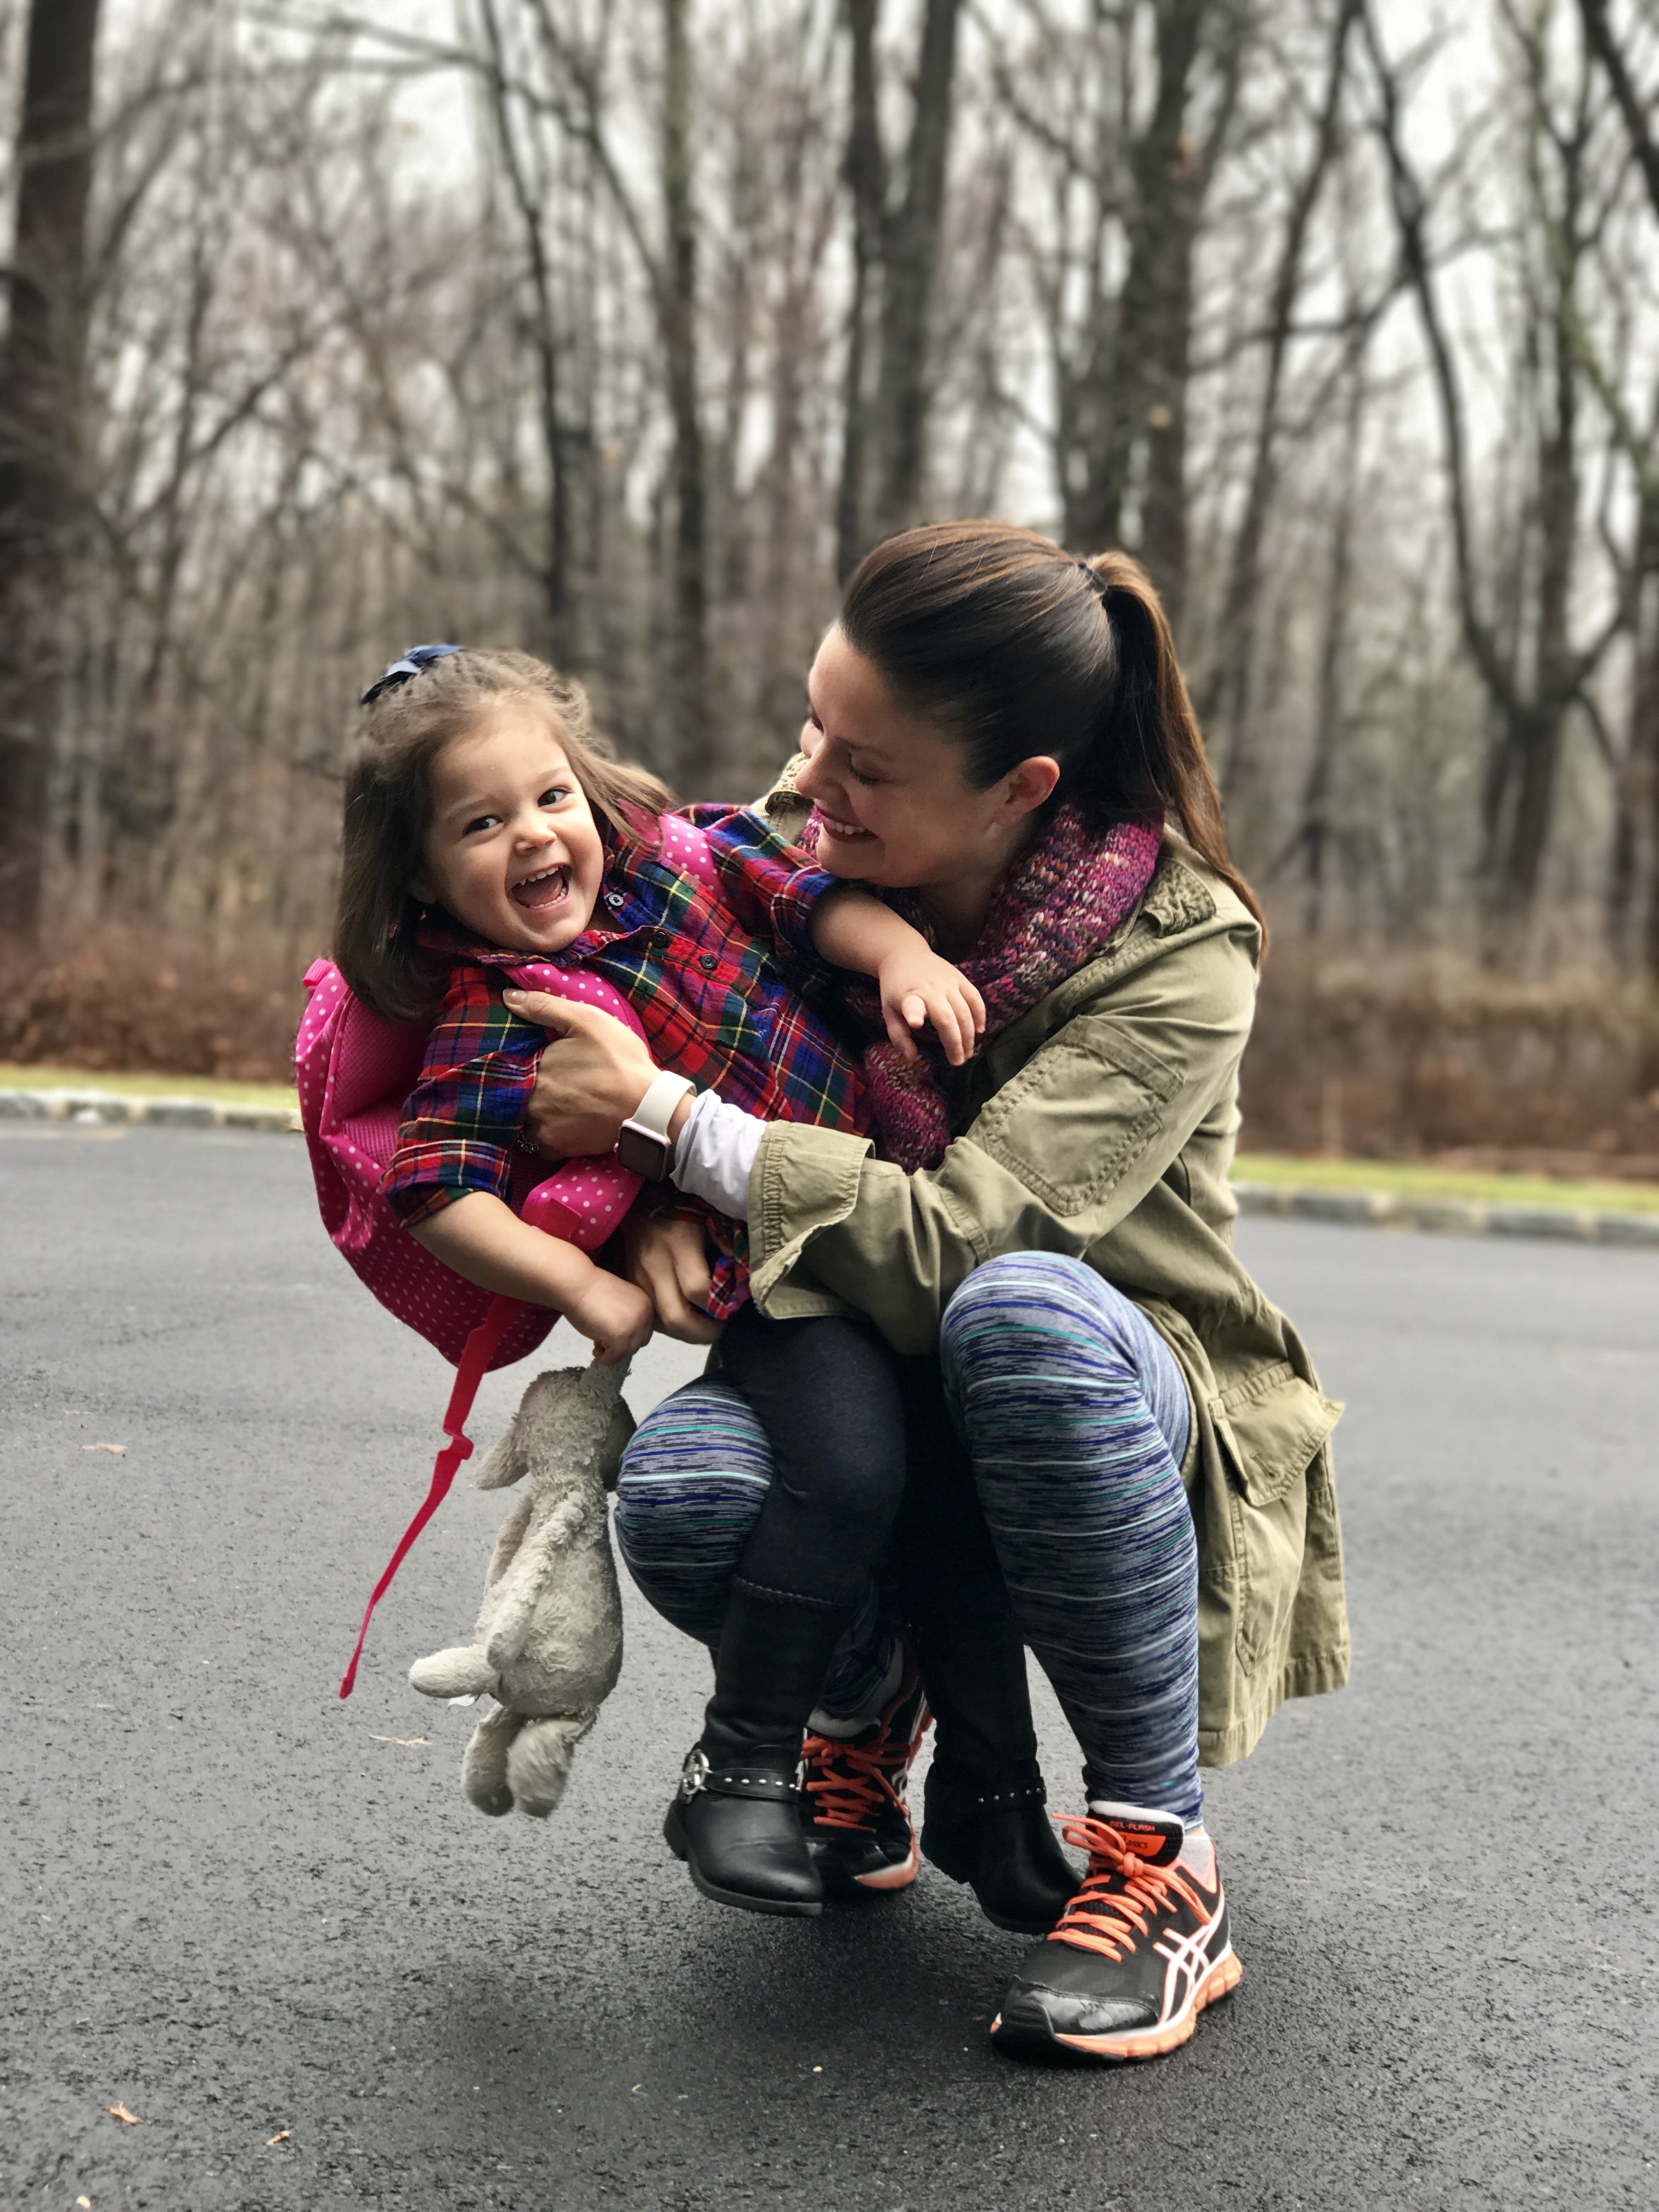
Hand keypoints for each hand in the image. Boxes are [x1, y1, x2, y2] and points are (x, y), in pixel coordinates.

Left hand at [506, 991, 660, 1157]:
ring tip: (561, 1105)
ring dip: (538, 1113)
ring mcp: (542, 1128)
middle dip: (531, 1088)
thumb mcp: (587, 1021)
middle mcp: (530, 1101)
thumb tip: (507, 997)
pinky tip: (567, 1125)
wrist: (647, 1108)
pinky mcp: (557, 1148)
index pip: (516, 1065)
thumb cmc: (619, 1061)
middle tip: (557, 1084)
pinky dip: (549, 1136)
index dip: (527, 1063)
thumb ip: (545, 1007)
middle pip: (519, 1094)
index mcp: (534, 1068)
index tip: (544, 1063)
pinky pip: (541, 1144)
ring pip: (527, 1119)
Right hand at [562, 1267, 655, 1365]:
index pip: (644, 1330)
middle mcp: (646, 1315)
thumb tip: (626, 1341)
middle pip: (639, 1342)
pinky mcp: (620, 1337)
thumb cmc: (592, 1291)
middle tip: (602, 1338)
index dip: (627, 1335)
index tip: (610, 1332)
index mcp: (646, 1304)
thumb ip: (629, 1318)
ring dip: (613, 1351)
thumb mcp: (620, 1304)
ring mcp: (634, 1326)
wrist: (577, 1285)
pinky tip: (595, 1349)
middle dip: (621, 1344)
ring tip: (597, 1341)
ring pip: (628, 1351)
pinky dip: (605, 1358)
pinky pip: (615, 1357)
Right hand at [622, 1212, 723, 1344]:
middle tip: (720, 1328)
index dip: (718, 1305)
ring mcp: (639, 1280)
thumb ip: (729, 1247)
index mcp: (678, 1245)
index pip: (697, 1289)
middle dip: (703, 1333)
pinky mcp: (633, 1288)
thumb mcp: (711, 1219)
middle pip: (676, 1318)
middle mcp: (655, 1267)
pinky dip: (672, 1326)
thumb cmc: (683, 1210)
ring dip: (687, 1333)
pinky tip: (687, 1317)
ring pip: (663, 1325)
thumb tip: (746, 1279)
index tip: (733, 1307)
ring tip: (706, 1326)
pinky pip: (653, 1319)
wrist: (639, 1206)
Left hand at [876, 946, 985, 1066]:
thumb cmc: (896, 987)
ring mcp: (948, 982)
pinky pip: (975, 998)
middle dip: (955, 1043)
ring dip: (969, 1035)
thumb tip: (911, 1058)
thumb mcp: (888, 1010)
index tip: (915, 1023)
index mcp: (909, 996)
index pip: (912, 1005)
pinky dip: (980, 1015)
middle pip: (948, 1019)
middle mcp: (930, 989)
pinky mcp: (960, 977)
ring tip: (968, 1052)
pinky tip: (979, 1030)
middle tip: (958, 1061)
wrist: (905, 954)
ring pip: (965, 1012)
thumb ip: (898, 1035)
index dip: (914, 1013)